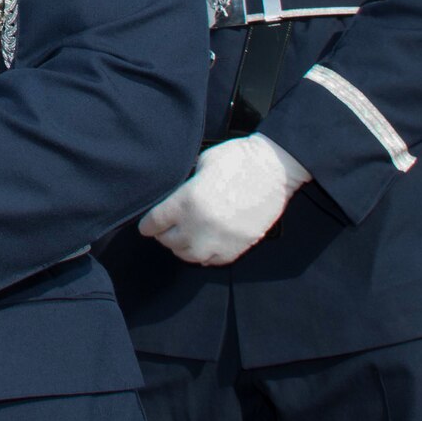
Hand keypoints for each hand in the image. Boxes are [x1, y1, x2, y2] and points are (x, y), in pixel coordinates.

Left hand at [140, 133, 310, 265]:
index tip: (147, 226)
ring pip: (189, 256)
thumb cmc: (238, 159)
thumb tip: (173, 197)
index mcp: (188, 201)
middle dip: (165, 234)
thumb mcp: (201, 163)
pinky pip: (212, 261)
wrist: (275, 169)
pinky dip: (204, 255)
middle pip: (169, 242)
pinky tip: (204, 244)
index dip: (148, 225)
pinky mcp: (239, 247)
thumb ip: (184, 185)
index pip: (155, 223)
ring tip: (185, 237)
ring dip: (183, 247)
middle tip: (167, 228)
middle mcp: (201, 225)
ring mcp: (220, 239)